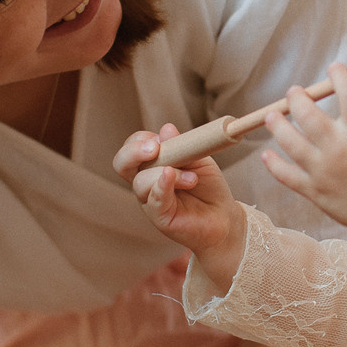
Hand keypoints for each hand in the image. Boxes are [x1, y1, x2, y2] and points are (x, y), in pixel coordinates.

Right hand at [118, 123, 246, 285]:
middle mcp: (145, 182)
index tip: (160, 138)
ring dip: (167, 172)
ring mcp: (150, 200)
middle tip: (154, 148)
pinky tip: (172, 178)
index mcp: (151, 164)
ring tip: (192, 178)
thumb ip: (183, 146)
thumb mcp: (198, 159)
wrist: (224, 216)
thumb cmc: (208, 187)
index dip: (140, 140)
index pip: (132, 147)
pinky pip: (153, 201)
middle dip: (133, 152)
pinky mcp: (159, 218)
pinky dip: (161, 186)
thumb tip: (166, 129)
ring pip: (140, 182)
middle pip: (122, 164)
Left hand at [261, 63, 346, 239]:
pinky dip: (273, 164)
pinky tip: (267, 155)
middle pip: (307, 114)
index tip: (335, 68)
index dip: (339, 74)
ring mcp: (324, 171)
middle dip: (297, 98)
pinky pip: (286, 174)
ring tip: (273, 116)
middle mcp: (340, 149)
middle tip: (294, 93)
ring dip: (277, 125)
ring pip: (290, 142)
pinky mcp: (314, 191)